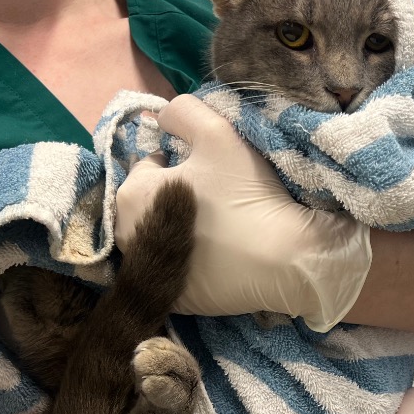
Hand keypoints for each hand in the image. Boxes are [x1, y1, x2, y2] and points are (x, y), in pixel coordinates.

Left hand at [113, 95, 372, 331]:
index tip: (209, 172)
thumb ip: (182, 111)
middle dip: (172, 198)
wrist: (285, 260)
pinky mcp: (177, 302)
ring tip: (218, 227)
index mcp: (131, 195)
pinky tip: (220, 256)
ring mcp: (154, 273)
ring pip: (162, 238)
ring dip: (179, 229)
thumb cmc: (246, 194)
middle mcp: (128, 238)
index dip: (179, 163)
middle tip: (214, 198)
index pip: (148, 166)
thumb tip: (161, 117)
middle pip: (149, 204)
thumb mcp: (217, 132)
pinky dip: (193, 261)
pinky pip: (180, 269)